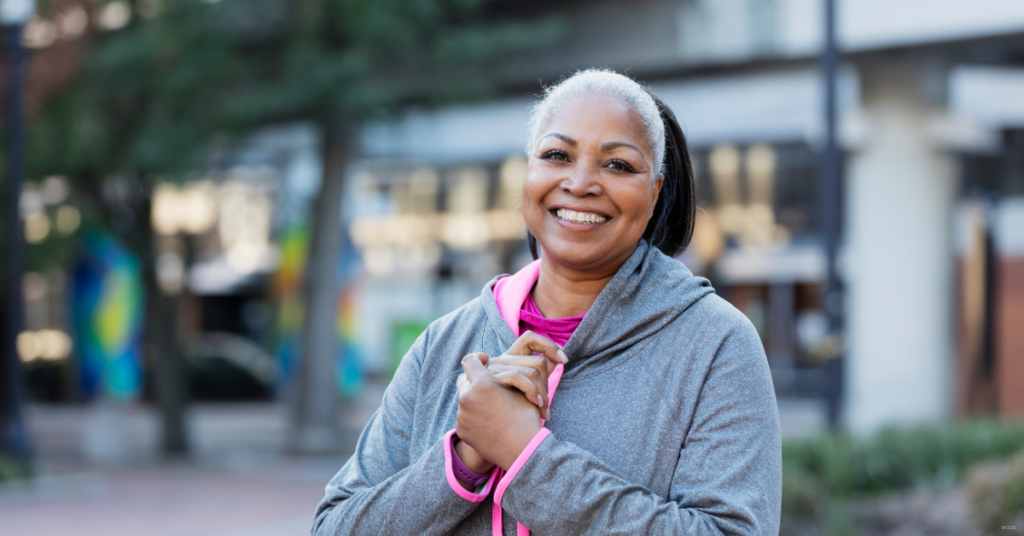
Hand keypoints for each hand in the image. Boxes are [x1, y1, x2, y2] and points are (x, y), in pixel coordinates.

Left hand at [451, 332, 566, 475]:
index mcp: (482, 384)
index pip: (470, 361)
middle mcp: (467, 397)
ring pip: (464, 398)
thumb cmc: (527, 418)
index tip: (484, 359)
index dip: (477, 358)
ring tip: (493, 406)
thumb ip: (509, 374)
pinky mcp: (462, 429)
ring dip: (475, 398)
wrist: (522, 451)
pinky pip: (465, 416)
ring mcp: (462, 415)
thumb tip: (510, 361)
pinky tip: (490, 422)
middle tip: (488, 384)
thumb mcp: (522, 390)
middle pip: (464, 379)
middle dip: (475, 380)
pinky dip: (474, 416)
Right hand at [483, 330, 566, 420]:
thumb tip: (559, 360)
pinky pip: (519, 376)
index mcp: (508, 360)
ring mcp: (492, 369)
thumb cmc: (511, 416)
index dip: (547, 344)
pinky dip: (533, 392)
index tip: (564, 360)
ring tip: (544, 412)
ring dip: (544, 394)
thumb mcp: (528, 393)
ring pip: (533, 370)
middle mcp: (499, 361)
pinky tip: (537, 407)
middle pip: (538, 362)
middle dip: (547, 384)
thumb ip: (541, 375)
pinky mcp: (487, 379)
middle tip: (546, 406)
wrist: (494, 433)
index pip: (529, 339)